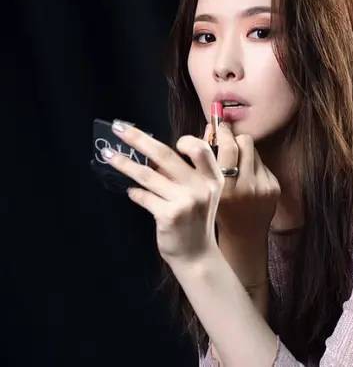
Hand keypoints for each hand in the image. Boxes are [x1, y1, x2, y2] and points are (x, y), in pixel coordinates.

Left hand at [100, 119, 223, 267]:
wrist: (197, 255)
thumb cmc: (196, 221)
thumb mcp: (202, 195)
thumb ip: (185, 175)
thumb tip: (152, 154)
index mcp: (213, 178)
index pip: (199, 149)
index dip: (185, 141)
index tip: (172, 141)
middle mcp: (201, 187)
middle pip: (165, 155)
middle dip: (138, 138)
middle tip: (119, 128)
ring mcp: (185, 202)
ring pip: (148, 174)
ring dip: (124, 163)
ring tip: (108, 155)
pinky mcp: (169, 215)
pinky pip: (143, 197)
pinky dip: (134, 193)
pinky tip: (130, 191)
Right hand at [203, 121, 280, 246]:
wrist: (243, 236)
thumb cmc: (219, 209)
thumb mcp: (206, 186)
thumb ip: (206, 157)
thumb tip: (211, 126)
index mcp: (223, 188)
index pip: (228, 147)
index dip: (223, 132)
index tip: (218, 126)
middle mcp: (245, 187)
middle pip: (245, 142)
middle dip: (235, 138)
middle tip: (227, 139)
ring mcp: (262, 188)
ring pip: (254, 151)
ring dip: (244, 153)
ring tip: (236, 165)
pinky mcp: (274, 188)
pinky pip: (263, 164)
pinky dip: (253, 167)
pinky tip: (248, 179)